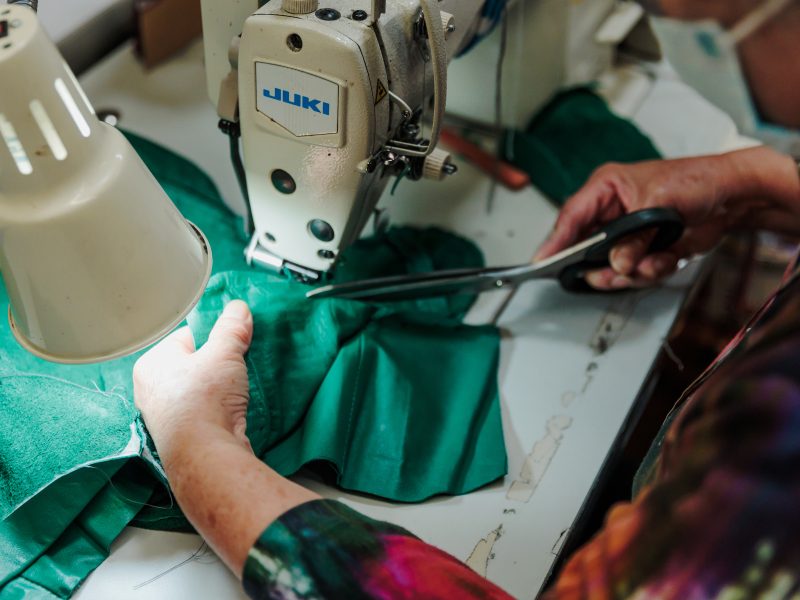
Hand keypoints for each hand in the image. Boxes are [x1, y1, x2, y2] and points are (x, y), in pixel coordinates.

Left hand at [134, 300, 253, 465]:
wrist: (205, 455)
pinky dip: (218, 412)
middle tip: (235, 368)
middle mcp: (150, 391)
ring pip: (198, 392)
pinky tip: (231, 413)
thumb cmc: (204, 398)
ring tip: (235, 392)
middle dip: (216, 366)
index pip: (186, 338)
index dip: (212, 339)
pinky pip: (204, 415)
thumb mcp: (223, 352)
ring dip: (219, 391)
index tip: (230, 346)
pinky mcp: (182, 439)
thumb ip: (232, 328)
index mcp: (151, 364)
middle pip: (192, 366)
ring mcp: (165, 418)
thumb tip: (239, 308)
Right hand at [535, 156, 745, 289]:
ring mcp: (626, 234)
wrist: (732, 196)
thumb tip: (616, 262)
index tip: (542, 261)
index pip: (571, 217)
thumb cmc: (696, 181)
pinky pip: (635, 272)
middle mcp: (611, 212)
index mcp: (606, 188)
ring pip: (610, 267)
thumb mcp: (659, 206)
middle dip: (603, 267)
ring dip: (631, 272)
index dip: (555, 242)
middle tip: (610, 275)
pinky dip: (651, 271)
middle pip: (587, 250)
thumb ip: (633, 238)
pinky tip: (664, 259)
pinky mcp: (642, 250)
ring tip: (650, 264)